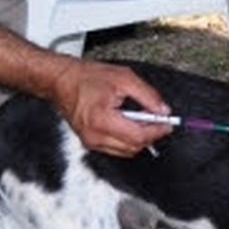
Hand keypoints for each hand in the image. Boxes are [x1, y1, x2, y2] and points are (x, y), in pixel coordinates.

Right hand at [53, 59, 172, 156]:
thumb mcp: (124, 78)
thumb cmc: (86, 77)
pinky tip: (129, 124)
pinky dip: (126, 139)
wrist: (61, 80)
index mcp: (102, 119)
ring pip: (125, 151)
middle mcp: (94, 135)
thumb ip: (147, 95)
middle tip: (158, 120)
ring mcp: (90, 141)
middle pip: (133, 147)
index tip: (167, 124)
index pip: (138, 136)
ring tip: (142, 120)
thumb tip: (163, 110)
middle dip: (149, 136)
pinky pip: (115, 148)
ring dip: (138, 139)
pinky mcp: (88, 142)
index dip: (157, 131)